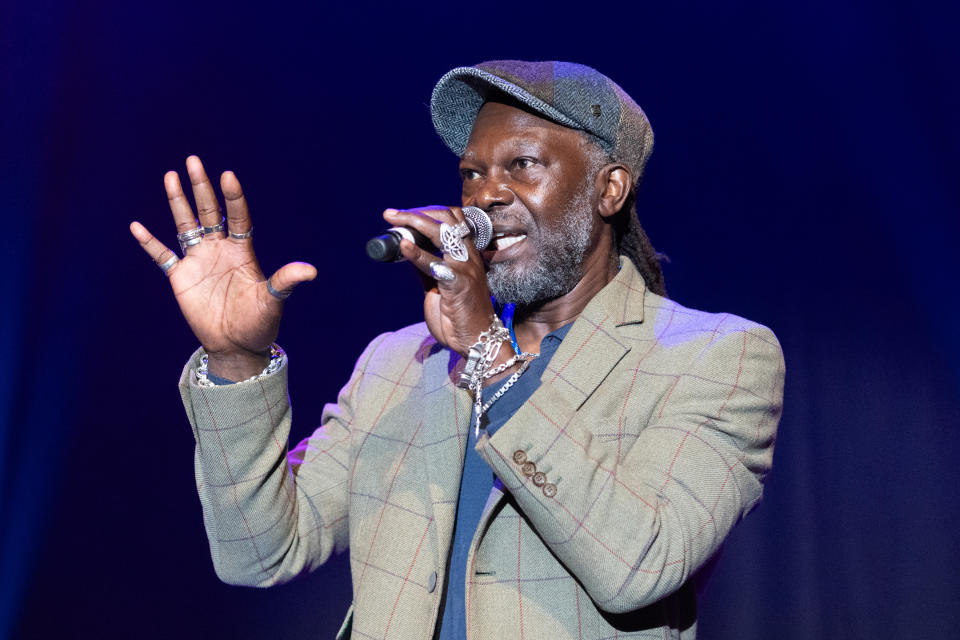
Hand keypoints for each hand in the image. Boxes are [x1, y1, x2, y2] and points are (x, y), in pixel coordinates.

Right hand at [130, 156, 316, 378]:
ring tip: (170, 176)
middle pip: (209, 212)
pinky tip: (136, 226)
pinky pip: (162, 256)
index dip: (233, 197)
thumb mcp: (273, 302)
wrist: (236, 345)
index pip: (236, 217)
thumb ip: (285, 282)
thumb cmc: (259, 324)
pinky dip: (149, 243)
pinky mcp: (180, 277)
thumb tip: (311, 271)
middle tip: (193, 160)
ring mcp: (199, 261)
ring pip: (185, 225)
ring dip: (177, 202)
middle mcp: (219, 250)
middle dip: (201, 188)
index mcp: (242, 251)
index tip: (228, 176)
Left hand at [383, 206, 496, 356]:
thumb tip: (408, 248)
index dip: (429, 211)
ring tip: (393, 220)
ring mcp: (465, 269)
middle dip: (417, 211)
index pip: (454, 219)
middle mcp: (469, 256)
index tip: (404, 214)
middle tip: (391, 214)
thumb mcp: (439, 285)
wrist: (476, 341)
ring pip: (442, 232)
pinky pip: (435, 264)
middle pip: (447, 218)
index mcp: (467, 254)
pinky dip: (417, 253)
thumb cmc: (459, 316)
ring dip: (414, 222)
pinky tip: (403, 247)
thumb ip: (427, 267)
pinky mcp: (458, 285)